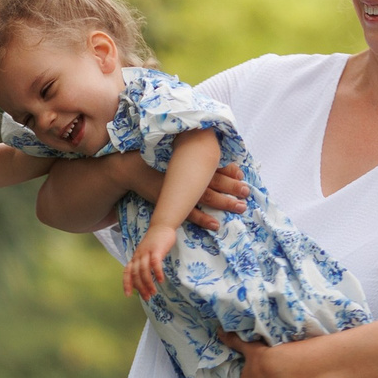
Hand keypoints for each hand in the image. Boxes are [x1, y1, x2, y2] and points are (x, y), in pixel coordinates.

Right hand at [110, 157, 246, 231]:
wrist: (131, 168)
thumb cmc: (154, 160)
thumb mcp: (174, 154)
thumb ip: (191, 154)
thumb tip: (211, 153)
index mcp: (189, 161)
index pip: (214, 165)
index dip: (229, 170)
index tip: (241, 175)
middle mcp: (186, 175)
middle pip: (214, 180)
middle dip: (232, 187)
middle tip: (247, 192)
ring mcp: (179, 190)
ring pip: (207, 196)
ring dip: (224, 202)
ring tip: (240, 207)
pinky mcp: (170, 202)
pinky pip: (189, 213)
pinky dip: (203, 218)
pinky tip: (215, 224)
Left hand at [123, 225, 176, 297]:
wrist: (161, 226)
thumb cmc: (154, 243)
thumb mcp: (145, 254)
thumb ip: (143, 265)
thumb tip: (144, 281)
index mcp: (135, 258)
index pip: (127, 273)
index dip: (126, 284)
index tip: (128, 295)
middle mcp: (138, 256)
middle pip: (135, 274)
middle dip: (140, 287)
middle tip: (147, 297)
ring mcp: (147, 252)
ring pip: (144, 270)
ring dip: (148, 283)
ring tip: (153, 292)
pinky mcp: (156, 250)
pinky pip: (155, 263)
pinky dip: (157, 272)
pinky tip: (161, 280)